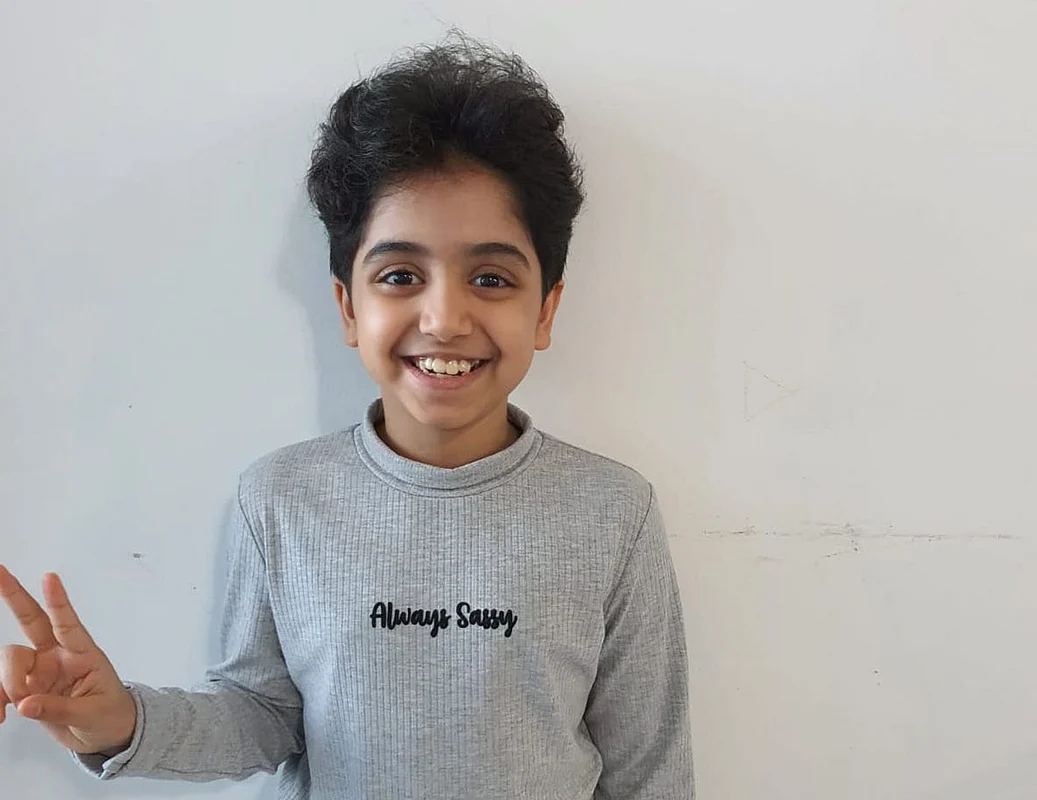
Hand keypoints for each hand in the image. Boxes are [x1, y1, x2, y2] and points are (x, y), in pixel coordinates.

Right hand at [0, 565, 136, 754]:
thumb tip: (25, 704)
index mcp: (82, 653)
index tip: (50, 577)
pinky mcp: (27, 688)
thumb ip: (58, 709)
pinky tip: (1, 714)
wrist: (107, 735)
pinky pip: (2, 687)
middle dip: (14, 595)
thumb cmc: (110, 715)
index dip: (58, 600)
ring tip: (18, 706)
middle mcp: (58, 655)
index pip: (68, 622)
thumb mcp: (92, 714)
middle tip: (0, 571)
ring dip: (7, 681)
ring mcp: (40, 669)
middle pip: (31, 619)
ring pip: (10, 659)